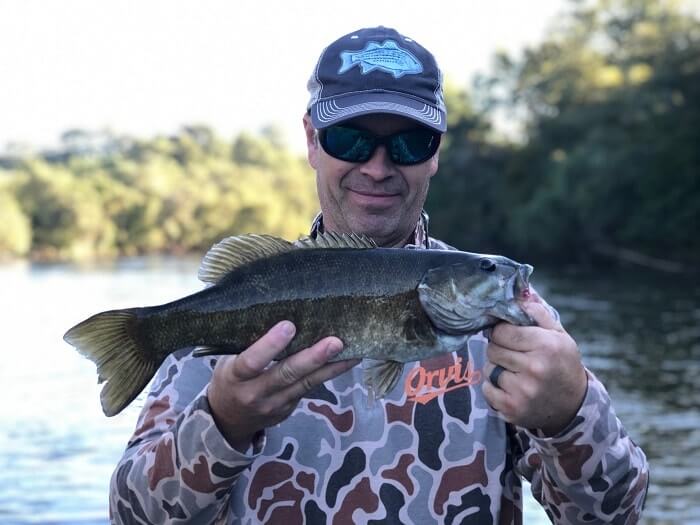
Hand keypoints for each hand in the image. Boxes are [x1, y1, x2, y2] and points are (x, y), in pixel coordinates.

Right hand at [207, 320, 359, 450]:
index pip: (251, 361)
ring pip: (306, 383)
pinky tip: (347, 360)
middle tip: (334, 342)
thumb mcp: (228, 362)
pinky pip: (310, 388)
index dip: (270, 345)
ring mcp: (275, 404)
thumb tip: (278, 313)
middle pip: (286, 374)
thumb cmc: (230, 379)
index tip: (289, 326)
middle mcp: (255, 393)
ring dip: (331, 367)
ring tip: (351, 351)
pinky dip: (329, 373)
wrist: (228, 420)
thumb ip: (248, 346)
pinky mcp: (289, 408)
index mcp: (235, 377)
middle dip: (312, 358)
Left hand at [482, 298, 587, 435]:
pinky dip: (494, 387)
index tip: (508, 335)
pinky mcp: (512, 409)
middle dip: (499, 349)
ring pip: (488, 368)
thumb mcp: (558, 335)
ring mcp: (523, 391)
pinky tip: (511, 387)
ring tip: (515, 372)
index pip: (502, 331)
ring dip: (497, 368)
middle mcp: (534, 368)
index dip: (501, 331)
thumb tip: (517, 293)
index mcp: (546, 346)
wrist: (572, 406)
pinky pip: (487, 389)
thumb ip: (537, 312)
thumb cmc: (562, 363)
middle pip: (492, 349)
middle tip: (514, 354)